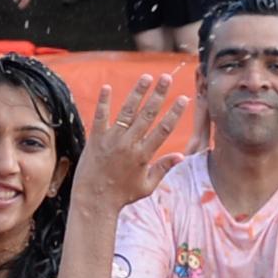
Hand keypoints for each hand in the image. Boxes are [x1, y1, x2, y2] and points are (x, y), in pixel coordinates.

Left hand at [80, 72, 188, 211]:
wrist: (94, 200)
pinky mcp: (96, 139)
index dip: (175, 112)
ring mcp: (112, 140)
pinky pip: (100, 117)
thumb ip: (163, 168)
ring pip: (127, 112)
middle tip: (167, 78)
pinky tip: (107, 87)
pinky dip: (104, 102)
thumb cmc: (122, 195)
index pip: (163, 129)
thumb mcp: (147, 186)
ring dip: (137, 93)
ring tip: (146, 77)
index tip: (183, 98)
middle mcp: (129, 145)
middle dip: (159, 95)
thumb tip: (181, 156)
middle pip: (147, 115)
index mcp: (143, 155)